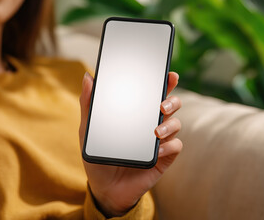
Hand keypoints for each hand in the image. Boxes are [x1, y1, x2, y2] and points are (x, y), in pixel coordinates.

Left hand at [79, 71, 182, 216]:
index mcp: (137, 113)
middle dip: (172, 100)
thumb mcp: (88, 130)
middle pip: (170, 104)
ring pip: (176, 124)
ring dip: (170, 124)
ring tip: (156, 131)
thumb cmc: (99, 156)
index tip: (168, 75)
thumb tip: (88, 77)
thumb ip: (88, 104)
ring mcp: (159, 141)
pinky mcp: (164, 158)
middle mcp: (151, 123)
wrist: (104, 188)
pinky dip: (169, 146)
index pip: (153, 92)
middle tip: (162, 104)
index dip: (164, 82)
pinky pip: (175, 147)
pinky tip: (158, 149)